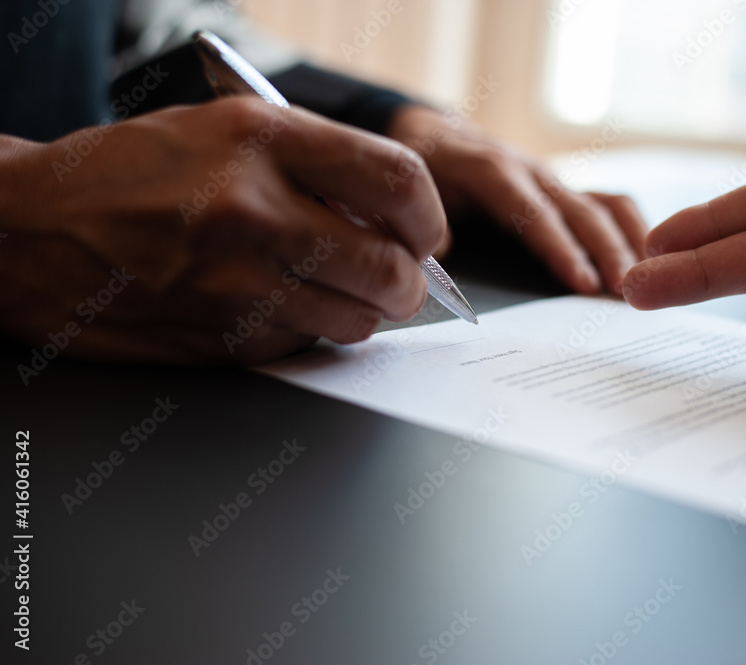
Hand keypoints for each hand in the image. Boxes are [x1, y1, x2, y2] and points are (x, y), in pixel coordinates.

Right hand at [0, 98, 446, 363]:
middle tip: (397, 278)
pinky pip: (303, 344)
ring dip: (359, 312)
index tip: (427, 234)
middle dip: (408, 283)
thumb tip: (396, 215)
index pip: (398, 182)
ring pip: (356, 321)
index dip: (428, 217)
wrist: (29, 231)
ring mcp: (235, 282)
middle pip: (391, 268)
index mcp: (260, 139)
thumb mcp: (224, 130)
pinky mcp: (220, 338)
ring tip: (325, 286)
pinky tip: (266, 302)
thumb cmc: (129, 174)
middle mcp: (252, 209)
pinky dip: (304, 330)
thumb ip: (316, 163)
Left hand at [386, 105, 646, 294]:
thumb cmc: (423, 168)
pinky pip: (609, 204)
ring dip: (628, 242)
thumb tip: (442, 256)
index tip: (583, 284)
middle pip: (581, 212)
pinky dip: (632, 230)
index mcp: (492, 172)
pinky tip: (646, 262)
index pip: (533, 215)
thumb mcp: (409, 190)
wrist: (435, 136)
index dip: (561, 250)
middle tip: (628, 293)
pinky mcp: (565, 190)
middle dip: (608, 252)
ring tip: (648, 282)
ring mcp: (554, 180)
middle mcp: (532, 172)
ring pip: (605, 205)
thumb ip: (427, 221)